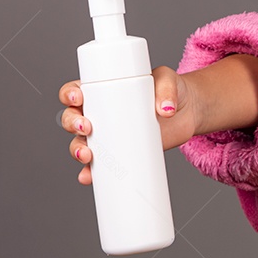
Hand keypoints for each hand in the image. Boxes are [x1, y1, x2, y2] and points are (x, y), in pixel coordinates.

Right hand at [59, 66, 198, 184]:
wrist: (187, 112)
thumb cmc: (172, 89)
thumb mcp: (168, 80)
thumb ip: (167, 90)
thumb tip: (165, 109)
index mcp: (102, 90)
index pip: (75, 91)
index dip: (69, 95)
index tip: (78, 99)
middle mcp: (100, 112)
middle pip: (72, 118)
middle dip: (72, 124)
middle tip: (86, 127)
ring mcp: (108, 134)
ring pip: (80, 143)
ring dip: (77, 150)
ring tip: (88, 156)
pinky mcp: (120, 152)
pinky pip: (98, 165)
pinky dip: (90, 172)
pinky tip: (88, 177)